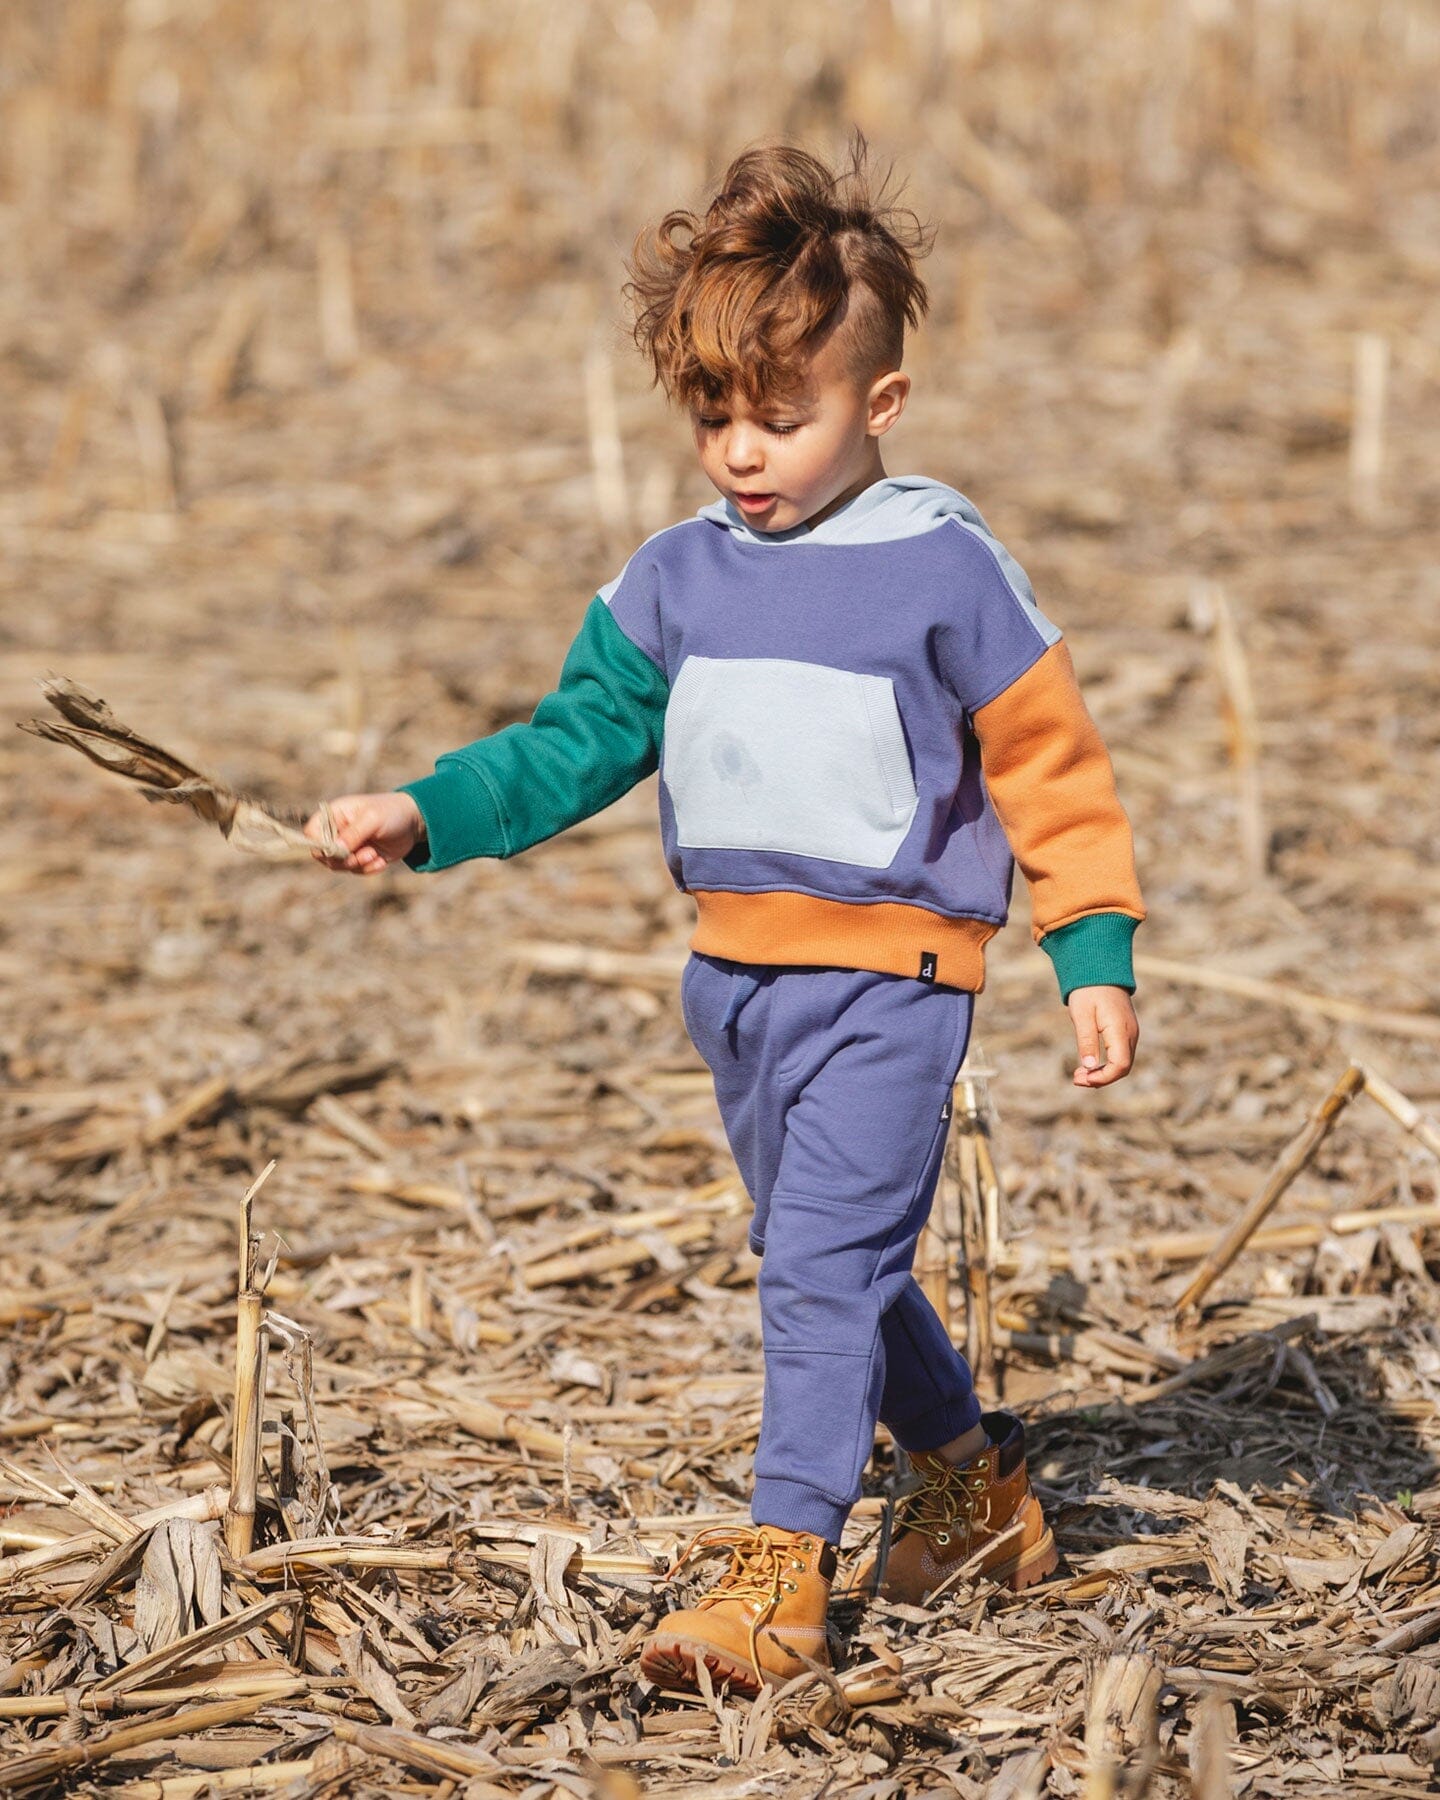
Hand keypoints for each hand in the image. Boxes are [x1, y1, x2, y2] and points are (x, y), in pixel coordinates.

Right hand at [304, 792, 424, 874]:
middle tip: (364, 854)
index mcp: (334, 815)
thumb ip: (353, 833)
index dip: (319, 844)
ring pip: (339, 866)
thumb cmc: (391, 813)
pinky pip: (356, 871)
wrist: (414, 822)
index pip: (311, 833)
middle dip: (343, 859)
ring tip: (374, 854)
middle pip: (323, 855)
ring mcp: (348, 846)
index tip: (337, 849)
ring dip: (358, 864)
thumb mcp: (373, 819)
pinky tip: (382, 860)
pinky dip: (369, 869)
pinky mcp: (360, 858)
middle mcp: (337, 831)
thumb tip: (335, 849)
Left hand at [1066, 985, 1138, 1087]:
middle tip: (1076, 1078)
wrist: (1100, 970)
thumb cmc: (1088, 990)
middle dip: (1101, 1079)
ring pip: (1123, 1063)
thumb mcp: (1082, 1014)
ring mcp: (1130, 1033)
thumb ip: (1087, 1040)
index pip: (1120, 1065)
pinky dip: (1106, 1064)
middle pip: (1123, 1068)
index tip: (1081, 1078)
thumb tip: (1089, 1066)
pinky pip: (1120, 1055)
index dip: (1103, 1078)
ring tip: (1079, 1073)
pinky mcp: (1126, 1032)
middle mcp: (1130, 1034)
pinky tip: (1089, 1064)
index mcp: (1120, 1030)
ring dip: (1103, 1073)